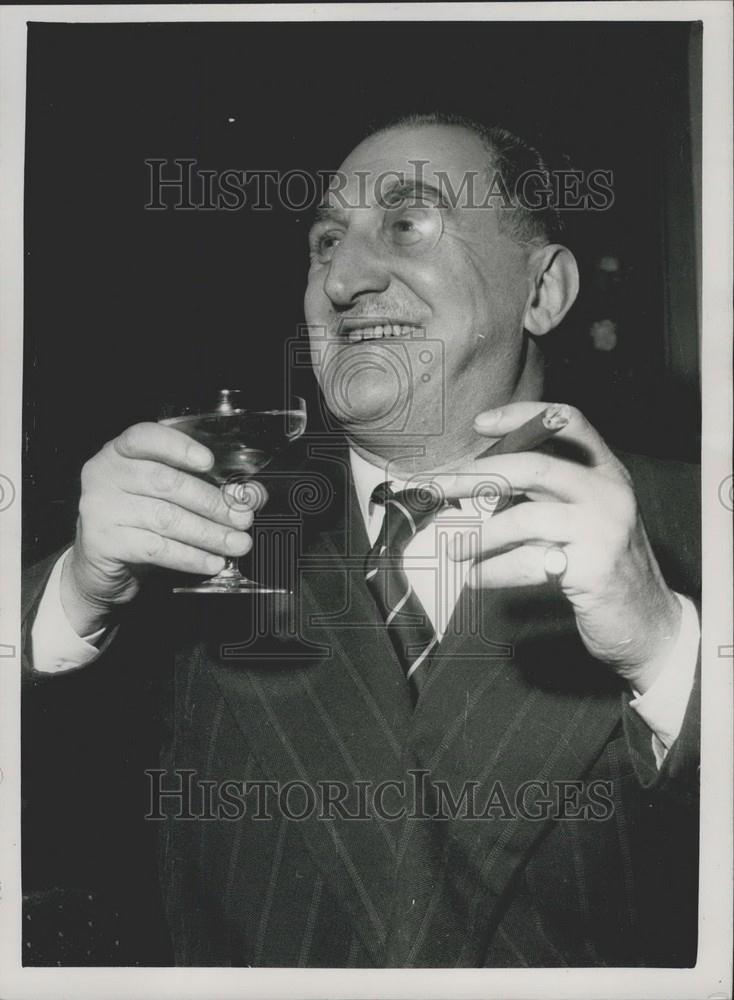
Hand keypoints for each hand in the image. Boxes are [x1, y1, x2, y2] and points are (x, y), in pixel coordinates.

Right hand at [61, 422, 266, 634]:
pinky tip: (212, 561)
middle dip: (211, 502)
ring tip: (236, 543)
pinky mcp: (103, 542)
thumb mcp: (162, 497)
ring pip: (166, 518)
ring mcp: (100, 509)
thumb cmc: (138, 523)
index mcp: (119, 453)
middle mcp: (105, 475)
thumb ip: (200, 487)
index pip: (144, 437)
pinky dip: (190, 557)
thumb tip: (251, 495)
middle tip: (242, 518)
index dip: (178, 447)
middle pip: (165, 482)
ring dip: (209, 533)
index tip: (209, 463)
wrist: (98, 567)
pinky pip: (157, 548)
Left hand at [440, 402, 681, 692]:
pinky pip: (528, 564)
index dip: (522, 416)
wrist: (648, 621)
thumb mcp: (581, 516)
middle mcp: (608, 491)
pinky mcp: (594, 569)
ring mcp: (604, 529)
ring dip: (478, 534)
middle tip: (434, 487)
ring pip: (525, 519)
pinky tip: (473, 578)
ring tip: (451, 548)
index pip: (567, 422)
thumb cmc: (600, 565)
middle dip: (474, 475)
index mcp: (605, 470)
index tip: (480, 424)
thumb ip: (544, 493)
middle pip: (532, 467)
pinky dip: (493, 571)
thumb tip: (474, 481)